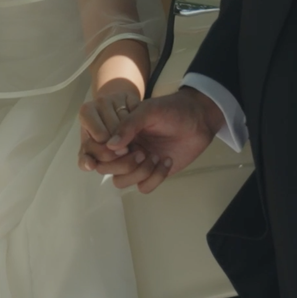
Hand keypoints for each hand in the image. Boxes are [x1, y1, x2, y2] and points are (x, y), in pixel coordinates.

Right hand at [79, 87, 221, 193]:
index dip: (104, 152)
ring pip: (122, 181)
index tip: (124, 148)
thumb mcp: (149, 110)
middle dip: (123, 165)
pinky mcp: (153, 174)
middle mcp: (123, 149)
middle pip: (105, 168)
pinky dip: (155, 178)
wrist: (199, 120)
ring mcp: (137, 163)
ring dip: (139, 172)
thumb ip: (128, 125)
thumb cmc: (172, 110)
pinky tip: (167, 161)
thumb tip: (111, 145)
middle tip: (142, 153)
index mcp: (117, 132)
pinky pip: (143, 187)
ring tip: (156, 157)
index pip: (97, 148)